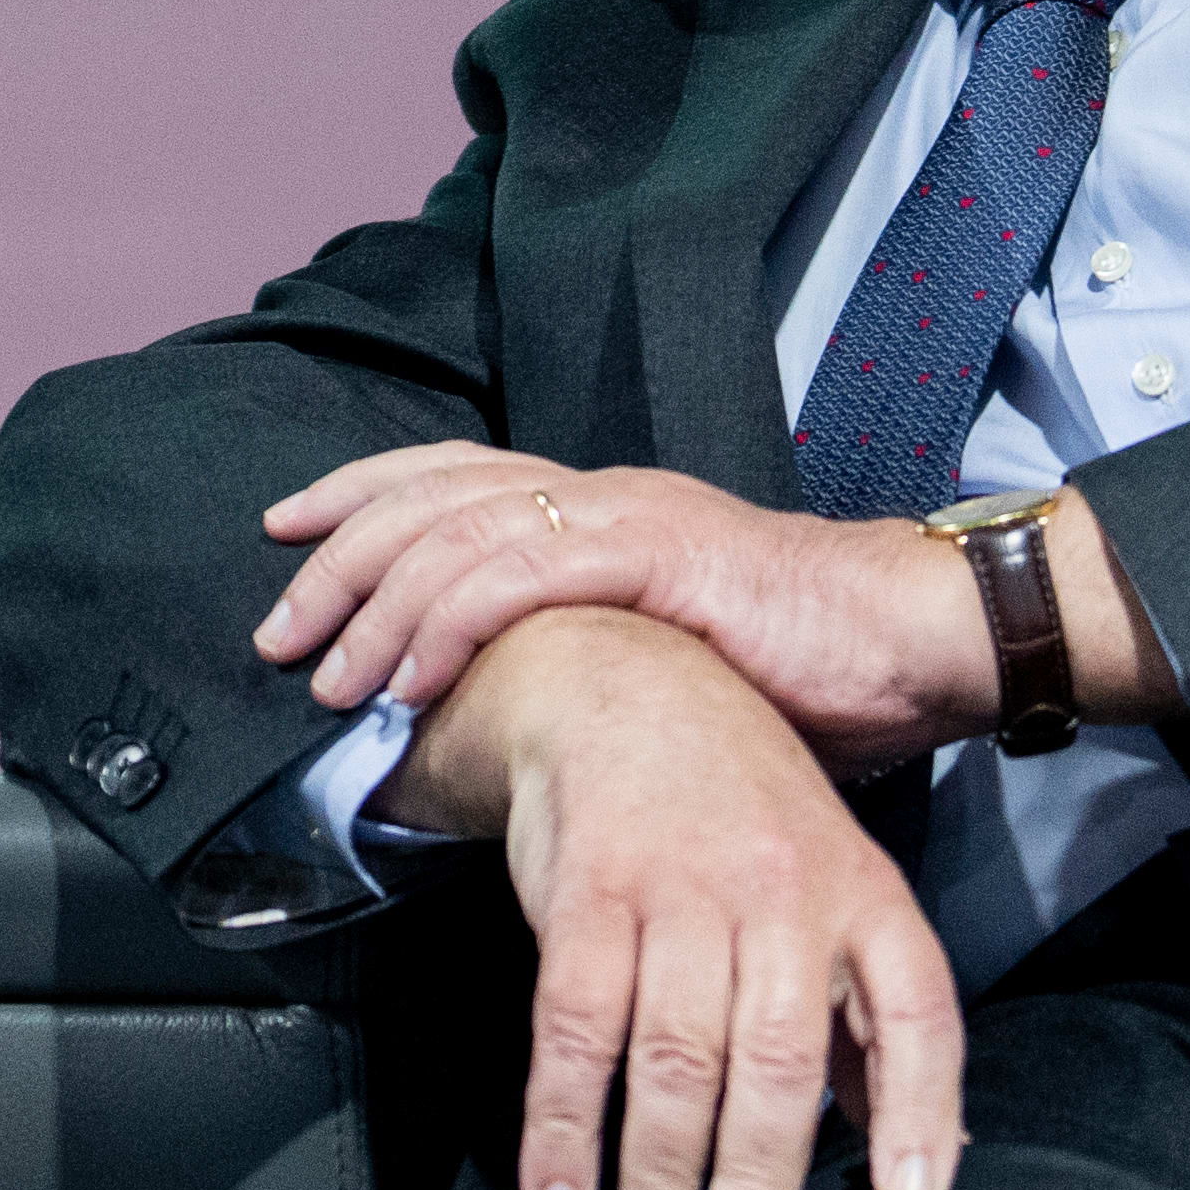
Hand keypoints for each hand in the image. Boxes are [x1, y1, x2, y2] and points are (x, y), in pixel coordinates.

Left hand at [256, 445, 1177, 769]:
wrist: (914, 638)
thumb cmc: (805, 667)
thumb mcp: (667, 653)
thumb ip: (588, 658)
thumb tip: (513, 710)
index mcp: (597, 505)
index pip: (449, 478)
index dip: (356, 496)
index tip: (282, 534)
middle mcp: (597, 492)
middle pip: (427, 497)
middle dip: (336, 558)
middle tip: (274, 626)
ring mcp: (623, 515)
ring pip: (455, 536)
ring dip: (375, 607)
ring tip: (324, 675)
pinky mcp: (654, 554)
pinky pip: (520, 576)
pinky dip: (448, 624)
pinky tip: (406, 672)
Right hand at [385, 607, 959, 1189]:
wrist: (619, 681)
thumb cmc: (735, 806)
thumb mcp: (826, 880)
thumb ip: (862, 1014)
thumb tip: (902, 1153)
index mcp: (860, 890)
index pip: (918, 1008)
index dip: (921, 1107)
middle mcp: (780, 889)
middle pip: (779, 1063)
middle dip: (752, 1185)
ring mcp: (681, 887)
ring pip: (673, 1058)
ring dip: (653, 1177)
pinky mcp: (588, 888)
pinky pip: (574, 1024)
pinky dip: (562, 1120)